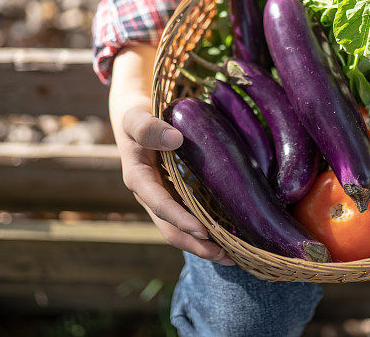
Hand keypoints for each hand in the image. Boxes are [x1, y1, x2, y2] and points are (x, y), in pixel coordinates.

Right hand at [109, 44, 233, 264]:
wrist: (135, 115)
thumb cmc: (137, 114)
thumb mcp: (136, 117)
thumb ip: (149, 127)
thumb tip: (175, 139)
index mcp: (138, 179)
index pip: (160, 205)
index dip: (181, 220)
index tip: (204, 231)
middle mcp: (150, 195)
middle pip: (171, 229)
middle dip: (197, 246)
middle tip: (228, 255)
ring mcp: (162, 198)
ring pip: (181, 230)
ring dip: (205, 245)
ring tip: (234, 255)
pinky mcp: (175, 195)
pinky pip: (190, 218)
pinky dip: (207, 231)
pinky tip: (230, 236)